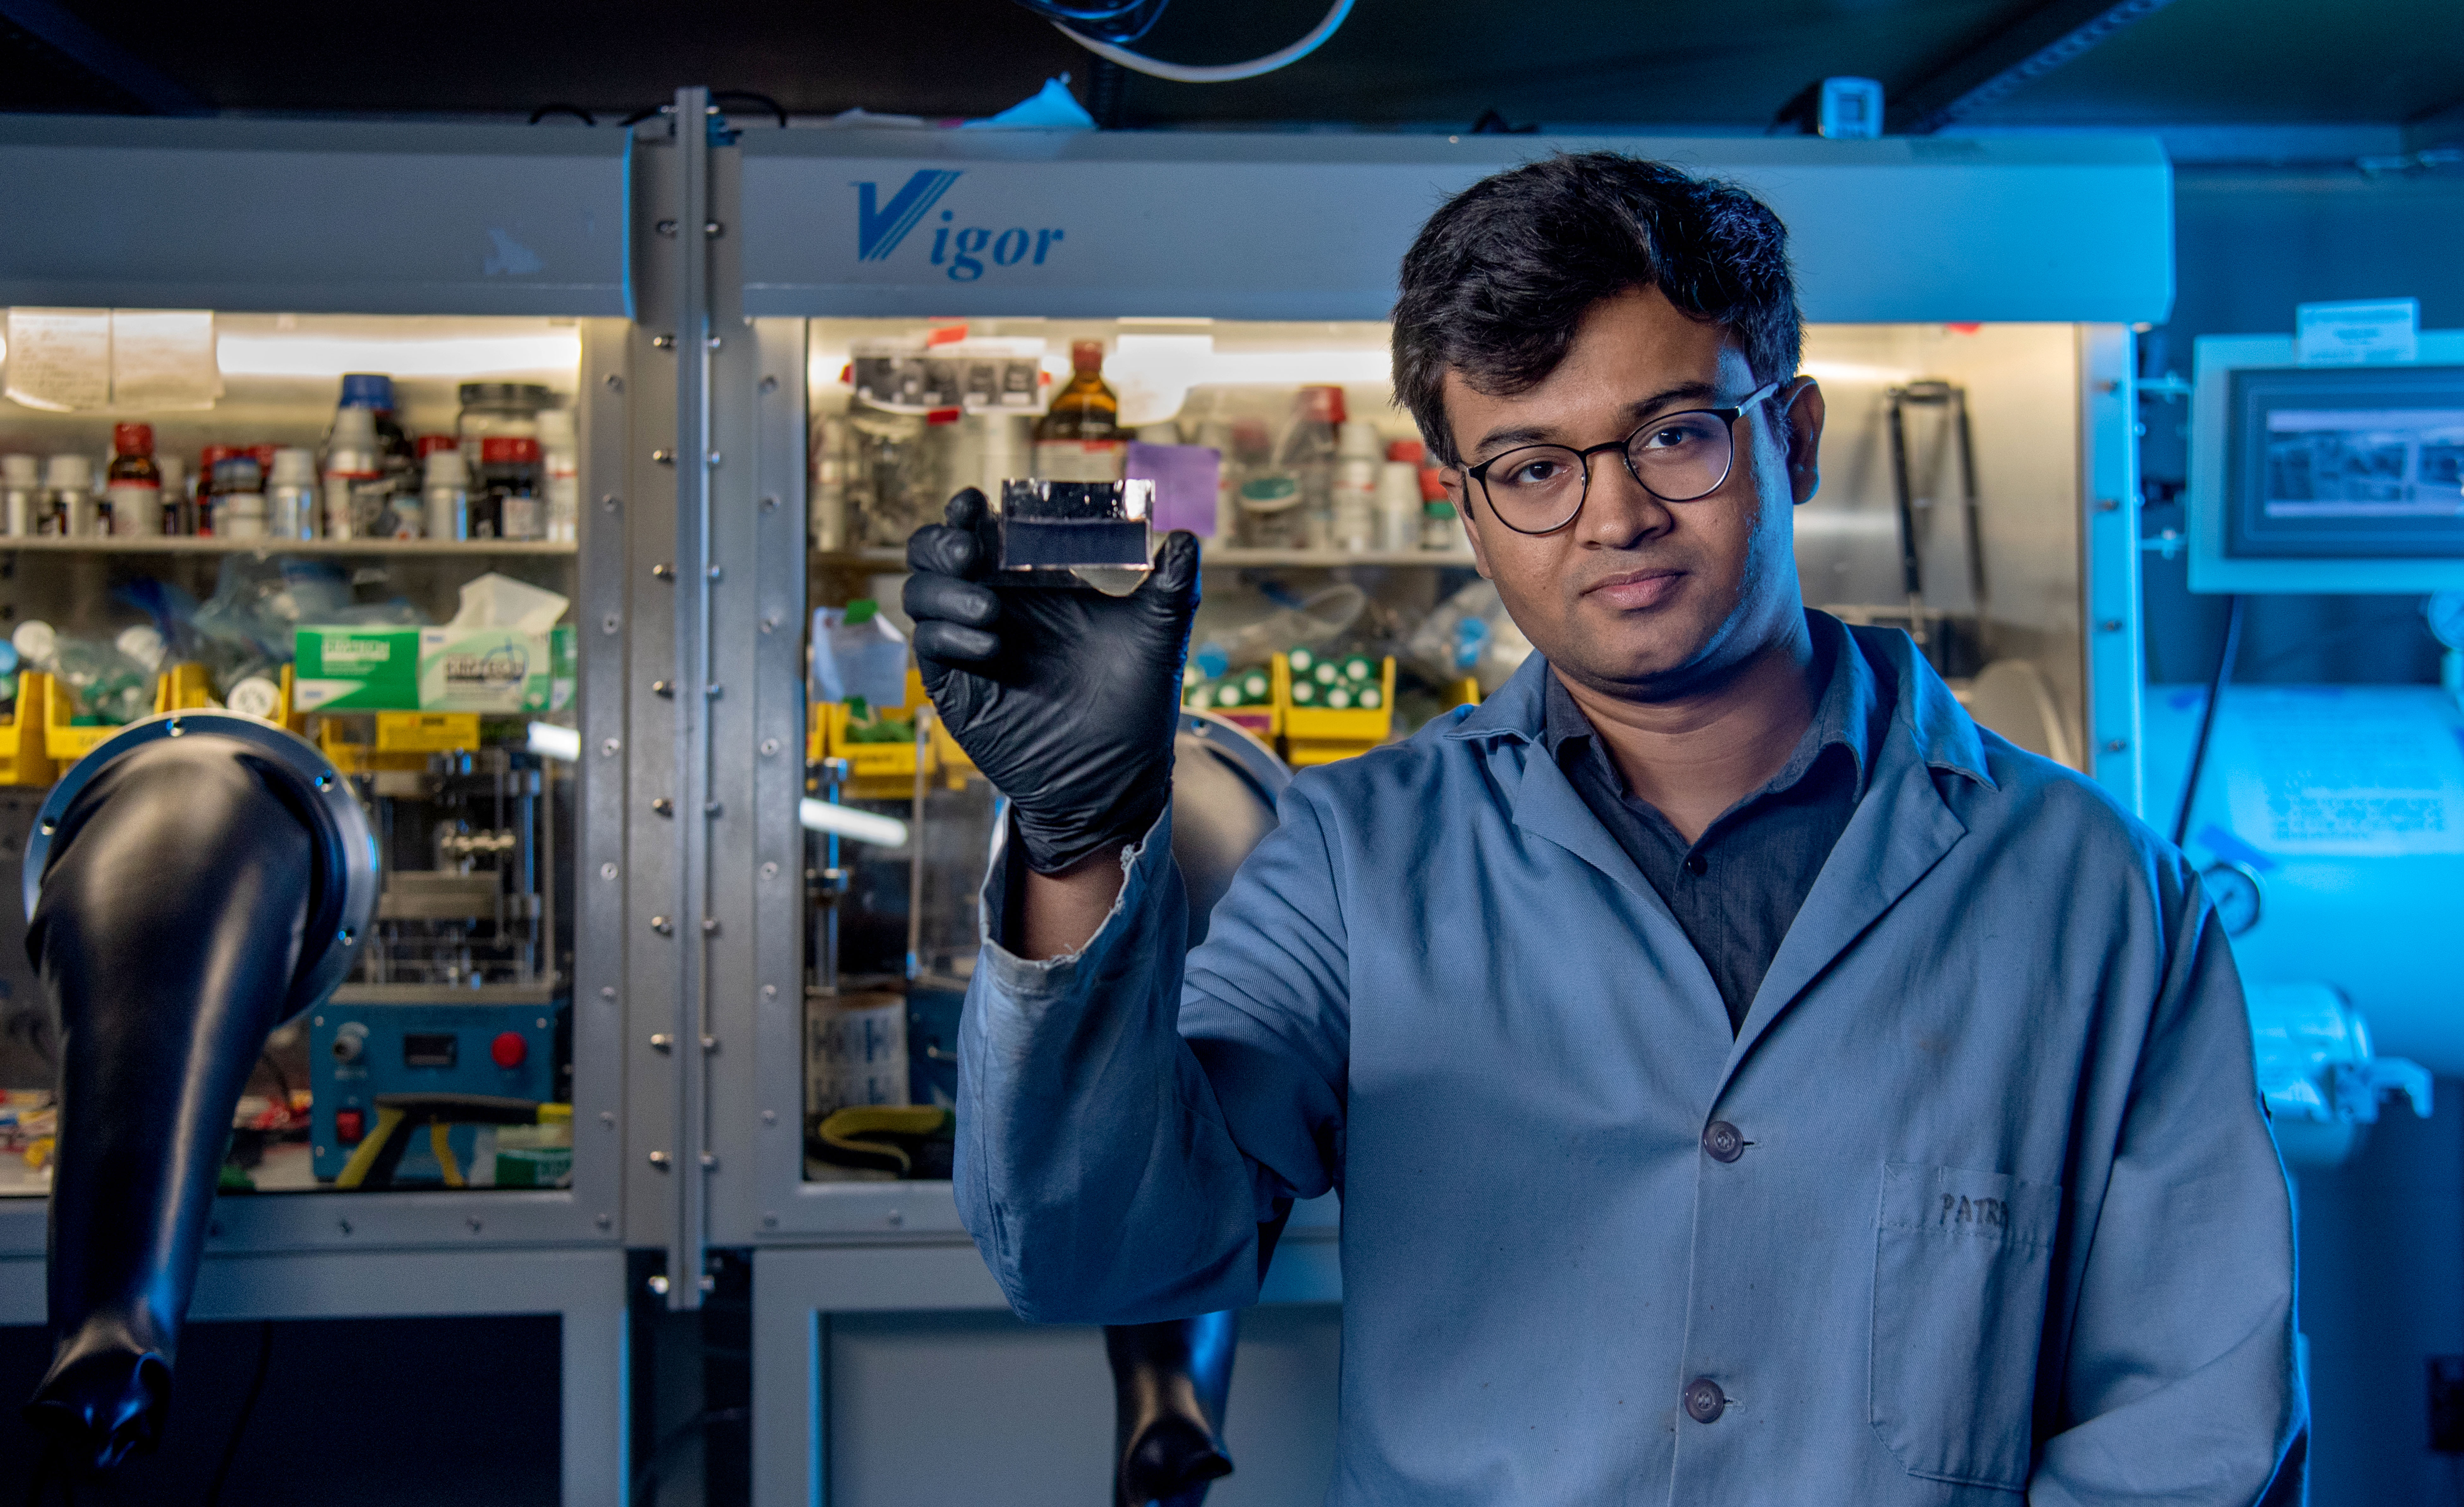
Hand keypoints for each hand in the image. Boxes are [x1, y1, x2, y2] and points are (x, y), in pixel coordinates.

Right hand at [903, 489, 1199, 875]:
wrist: (1115, 778)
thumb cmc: (1134, 703)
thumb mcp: (1157, 636)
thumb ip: (1170, 586)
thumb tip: (1185, 538)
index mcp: (1030, 583)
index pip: (980, 532)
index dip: (967, 513)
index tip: (975, 502)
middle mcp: (992, 606)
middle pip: (932, 555)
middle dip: (940, 542)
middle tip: (971, 550)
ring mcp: (968, 646)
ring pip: (919, 595)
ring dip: (945, 591)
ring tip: (991, 609)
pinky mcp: (956, 687)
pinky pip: (928, 647)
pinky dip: (949, 637)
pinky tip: (989, 644)